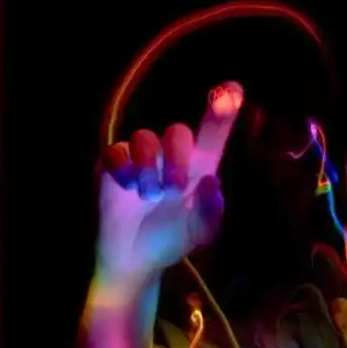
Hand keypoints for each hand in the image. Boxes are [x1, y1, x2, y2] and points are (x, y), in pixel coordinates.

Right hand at [96, 81, 243, 276]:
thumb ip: (211, 209)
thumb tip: (211, 180)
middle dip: (177, 157)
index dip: (223, 112)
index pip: (213, 134)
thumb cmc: (174, 238)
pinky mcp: (113, 167)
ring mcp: (142, 160)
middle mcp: (172, 156)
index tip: (234, 88)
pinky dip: (122, 168)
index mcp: (200, 167)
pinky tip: (126, 188)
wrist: (137, 259)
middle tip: (174, 189)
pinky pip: (115, 151)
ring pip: (145, 138)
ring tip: (149, 196)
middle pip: (177, 131)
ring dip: (149, 167)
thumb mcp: (201, 232)